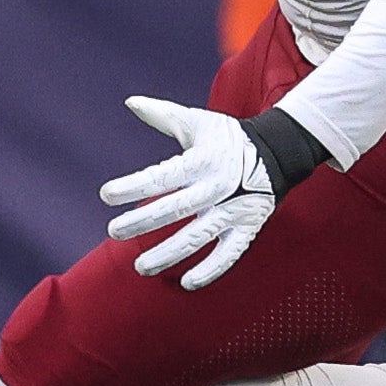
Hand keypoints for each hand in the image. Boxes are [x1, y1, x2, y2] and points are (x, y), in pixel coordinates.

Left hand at [99, 96, 276, 288]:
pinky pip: (229, 254)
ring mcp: (233, 210)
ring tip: (141, 267)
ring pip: (198, 236)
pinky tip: (187, 284)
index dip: (133, 186)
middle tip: (114, 232)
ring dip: (168, 253)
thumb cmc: (228, 138)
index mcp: (202, 160)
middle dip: (143, 222)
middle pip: (175, 209)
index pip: (162, 176)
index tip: (106, 195)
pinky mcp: (248, 228)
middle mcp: (216, 187)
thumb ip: (163, 115)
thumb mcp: (198, 122)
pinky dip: (211, 270)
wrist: (278, 152)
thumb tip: (130, 102)